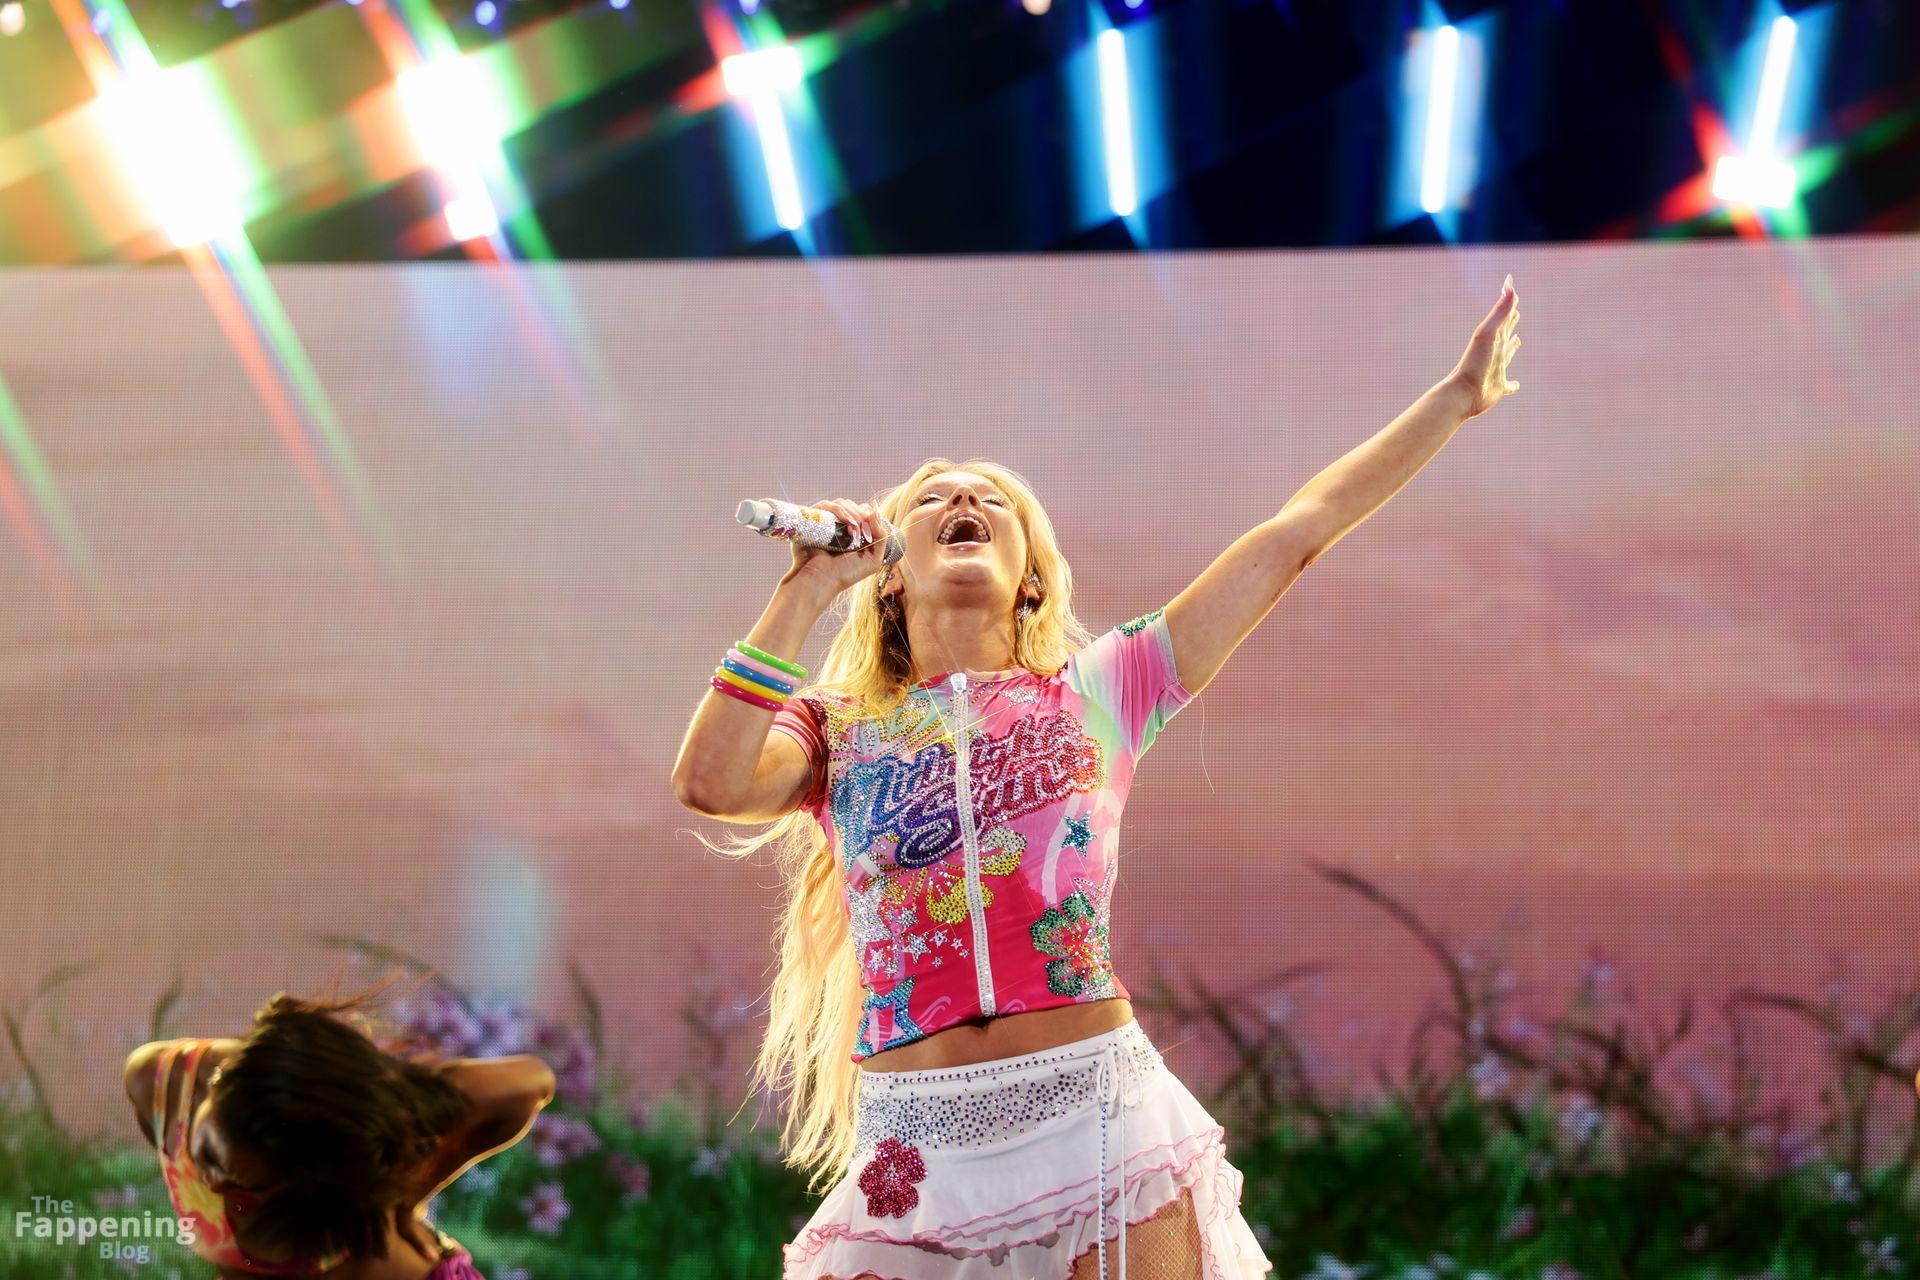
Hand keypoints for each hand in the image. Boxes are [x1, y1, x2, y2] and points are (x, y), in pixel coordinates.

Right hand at [782, 498, 892, 597]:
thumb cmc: (846, 573)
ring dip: (852, 513)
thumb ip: (882, 537)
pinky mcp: (813, 519)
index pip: (863, 512)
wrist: (822, 579)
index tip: (870, 529)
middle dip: (862, 515)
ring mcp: (825, 521)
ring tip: (854, 530)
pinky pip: (826, 505)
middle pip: (853, 505)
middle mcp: (838, 525)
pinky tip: (847, 522)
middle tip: (862, 532)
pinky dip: (840, 510)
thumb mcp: (873, 559)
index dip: (869, 516)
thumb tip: (875, 511)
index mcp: (852, 533)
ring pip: (841, 503)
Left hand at [1447, 275, 1522, 419]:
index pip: (1504, 316)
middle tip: (1516, 311)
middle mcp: (1495, 351)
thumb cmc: (1475, 362)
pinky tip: (1516, 385)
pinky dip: (1513, 385)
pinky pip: (1509, 385)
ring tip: (1518, 340)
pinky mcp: (1499, 387)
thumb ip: (1500, 310)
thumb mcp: (1489, 332)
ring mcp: (1496, 369)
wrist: (1463, 392)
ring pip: (1507, 354)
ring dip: (1513, 347)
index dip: (1510, 304)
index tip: (1514, 292)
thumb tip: (1509, 283)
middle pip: (1505, 332)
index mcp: (1493, 338)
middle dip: (1511, 321)